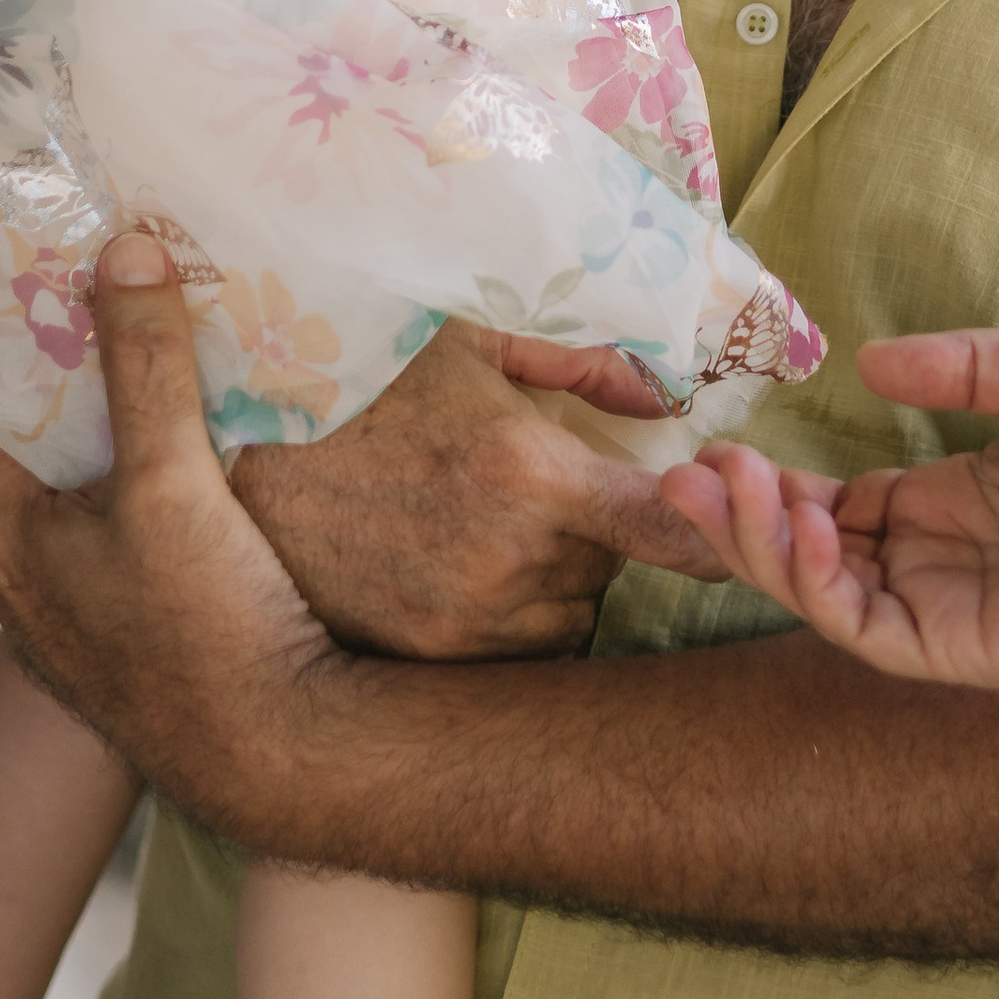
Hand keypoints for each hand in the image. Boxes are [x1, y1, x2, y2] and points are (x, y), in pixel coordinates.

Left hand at [0, 230, 332, 808]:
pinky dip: (3, 504)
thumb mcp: (177, 481)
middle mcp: (1, 574)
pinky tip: (38, 496)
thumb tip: (122, 246)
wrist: (265, 753)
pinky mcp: (87, 638)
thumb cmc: (208, 624)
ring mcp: (41, 614)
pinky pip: (16, 551)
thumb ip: (148, 365)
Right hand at [226, 318, 724, 659]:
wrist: (224, 456)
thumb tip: (664, 393)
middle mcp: (510, 567)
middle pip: (608, 574)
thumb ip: (576, 361)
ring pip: (560, 621)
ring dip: (546, 585)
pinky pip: (503, 653)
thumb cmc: (351, 376)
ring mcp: (464, 626)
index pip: (671, 530)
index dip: (732, 537)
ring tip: (475, 526)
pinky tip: (441, 567)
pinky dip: (495, 621)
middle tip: (525, 491)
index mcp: (530, 477)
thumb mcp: (459, 337)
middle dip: (589, 537)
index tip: (774, 536)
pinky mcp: (422, 661)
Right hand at [662, 329, 998, 691]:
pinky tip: (805, 521)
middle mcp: (934, 566)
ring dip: (758, 543)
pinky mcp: (954, 647)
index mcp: (951, 510)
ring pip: (818, 590)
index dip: (779, 485)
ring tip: (717, 486)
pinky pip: (861, 624)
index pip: (839, 506)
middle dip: (740, 517)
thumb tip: (870, 365)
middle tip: (685, 472)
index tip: (725, 449)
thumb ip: (962, 368)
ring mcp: (940, 611)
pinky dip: (817, 580)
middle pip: (809, 551)